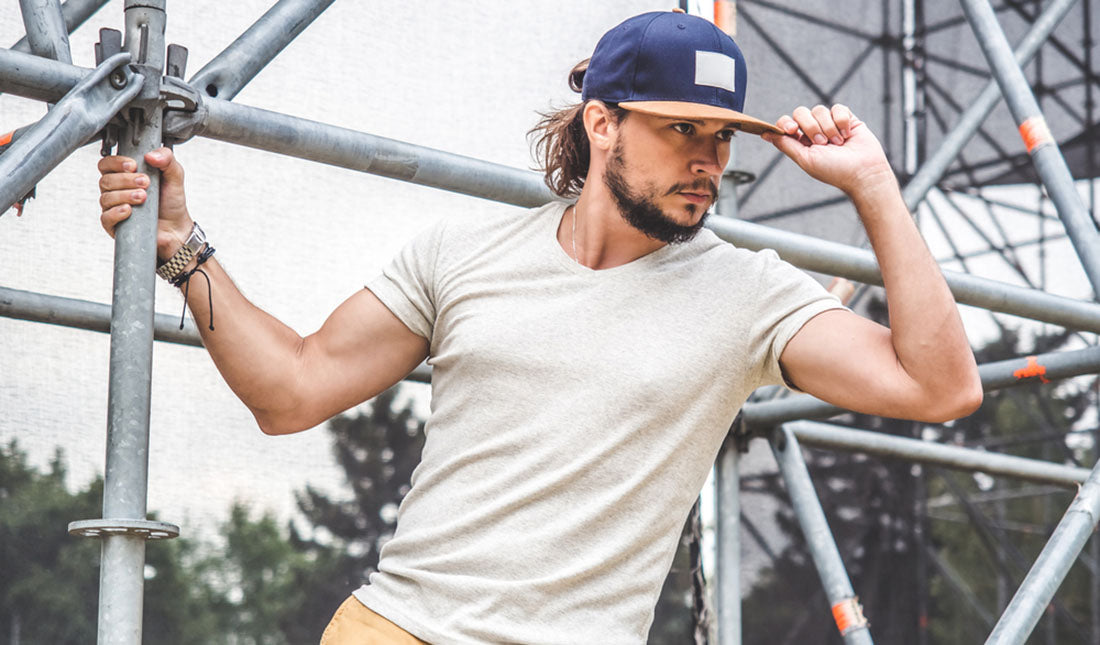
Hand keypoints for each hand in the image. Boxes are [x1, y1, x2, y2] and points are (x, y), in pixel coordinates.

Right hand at [97, 146, 191, 257]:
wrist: (177, 227)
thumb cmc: (171, 201)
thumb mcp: (174, 176)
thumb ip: (167, 159)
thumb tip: (150, 154)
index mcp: (124, 175)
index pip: (107, 164)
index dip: (116, 162)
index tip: (134, 165)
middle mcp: (115, 190)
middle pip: (105, 180)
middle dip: (126, 180)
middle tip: (146, 183)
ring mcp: (113, 208)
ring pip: (106, 198)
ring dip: (125, 195)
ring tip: (143, 197)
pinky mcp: (115, 225)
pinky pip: (106, 218)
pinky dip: (117, 212)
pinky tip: (129, 210)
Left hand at [761, 104, 894, 195]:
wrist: (863, 171)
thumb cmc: (834, 170)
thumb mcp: (805, 159)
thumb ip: (785, 144)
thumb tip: (764, 133)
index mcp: (801, 142)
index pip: (786, 123)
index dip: (786, 123)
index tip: (793, 130)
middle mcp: (814, 131)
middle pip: (801, 112)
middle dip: (810, 126)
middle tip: (822, 142)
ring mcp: (830, 123)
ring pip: (819, 109)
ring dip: (828, 127)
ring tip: (837, 143)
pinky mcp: (846, 118)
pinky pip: (837, 108)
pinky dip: (841, 121)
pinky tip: (847, 134)